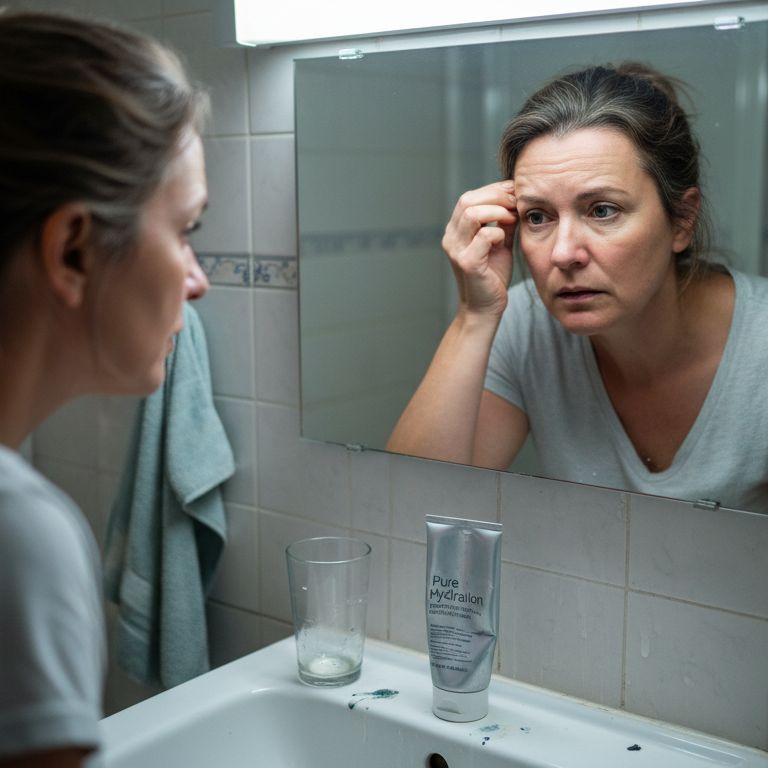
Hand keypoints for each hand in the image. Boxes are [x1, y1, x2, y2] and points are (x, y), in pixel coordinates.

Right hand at [442, 181, 517, 317]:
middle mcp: (451, 237)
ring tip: (511, 219)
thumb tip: (514, 198)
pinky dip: (498, 233)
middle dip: (496, 197)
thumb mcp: (499, 242)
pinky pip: (484, 235)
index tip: (515, 194)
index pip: (470, 197)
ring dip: (497, 212)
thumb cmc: (492, 276)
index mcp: (456, 230)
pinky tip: (504, 240)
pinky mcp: (467, 263)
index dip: (494, 191)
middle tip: (516, 204)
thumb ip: (503, 222)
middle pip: (468, 200)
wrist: (485, 307)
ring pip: (472, 213)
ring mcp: (456, 250)